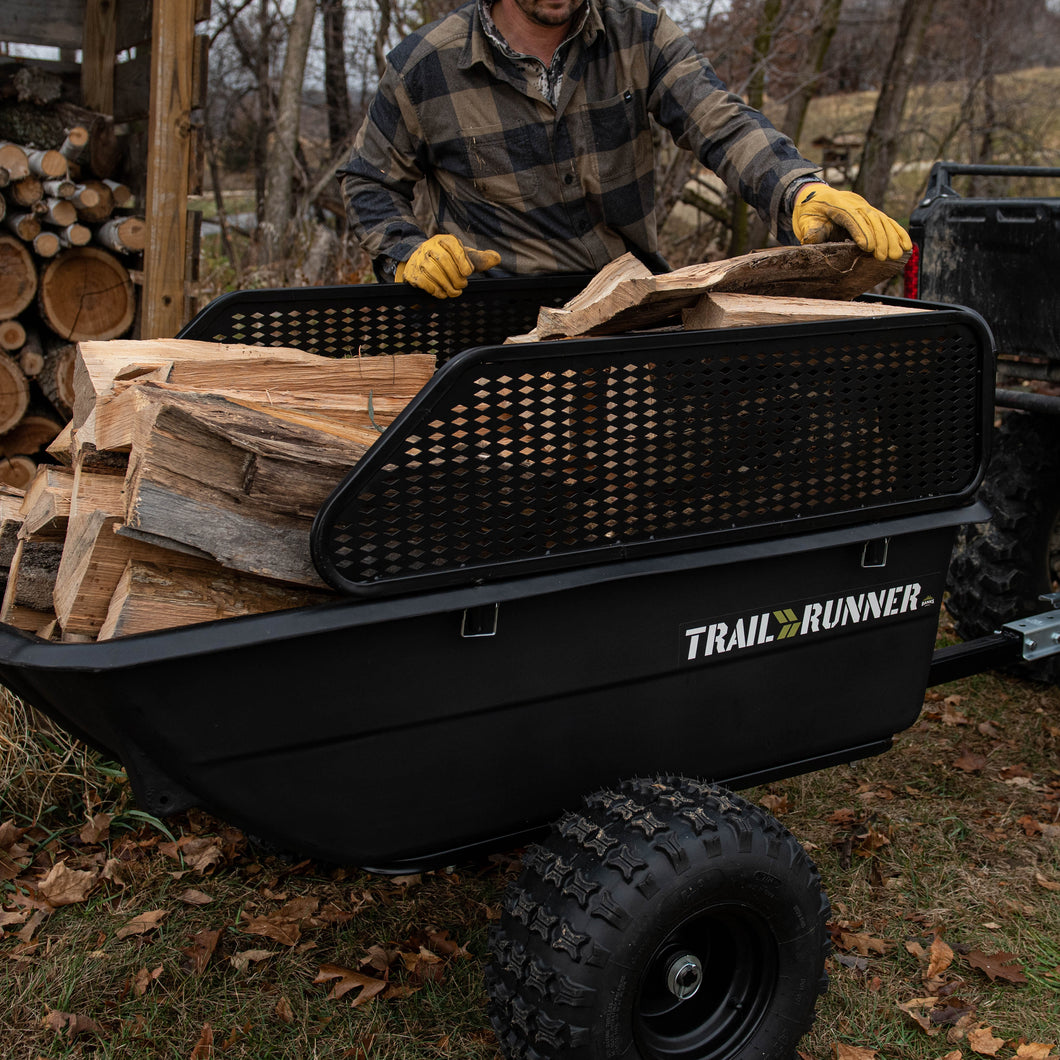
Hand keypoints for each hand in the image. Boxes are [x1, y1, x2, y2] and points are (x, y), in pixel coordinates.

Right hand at [395, 234, 500, 297]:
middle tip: (463, 285)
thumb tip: (497, 258)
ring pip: (432, 271)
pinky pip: (422, 281)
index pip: (453, 245)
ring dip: (446, 285)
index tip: (468, 272)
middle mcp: (430, 246)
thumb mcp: (465, 258)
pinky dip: (434, 289)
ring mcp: (419, 259)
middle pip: (443, 259)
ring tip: (454, 292)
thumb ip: (481, 259)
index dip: (462, 259)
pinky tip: (442, 293)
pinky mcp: (412, 272)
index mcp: (445, 240)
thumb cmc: (450, 261)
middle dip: (455, 275)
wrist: (423, 261)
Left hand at [792, 184, 910, 261]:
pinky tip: (907, 245)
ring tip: (897, 255)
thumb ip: (810, 230)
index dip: (861, 231)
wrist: (815, 196)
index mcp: (837, 203)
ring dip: (892, 238)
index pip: (852, 217)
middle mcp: (855, 203)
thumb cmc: (809, 211)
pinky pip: (887, 221)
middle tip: (884, 257)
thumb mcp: (804, 220)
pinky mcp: (871, 212)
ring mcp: (864, 206)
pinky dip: (898, 233)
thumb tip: (812, 240)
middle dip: (879, 238)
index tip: (868, 247)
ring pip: (882, 220)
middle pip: (871, 219)